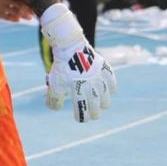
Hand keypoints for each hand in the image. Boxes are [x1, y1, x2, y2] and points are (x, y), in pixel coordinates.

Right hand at [0, 0, 33, 21]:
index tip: (34, 1)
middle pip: (20, 3)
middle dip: (28, 8)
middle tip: (35, 11)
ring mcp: (1, 6)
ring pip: (16, 11)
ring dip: (23, 15)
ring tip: (29, 18)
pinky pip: (7, 17)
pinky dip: (14, 18)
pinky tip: (18, 20)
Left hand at [41, 4, 116, 121]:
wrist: (69, 46)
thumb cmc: (61, 67)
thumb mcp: (54, 83)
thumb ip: (54, 98)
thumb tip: (55, 109)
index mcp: (76, 88)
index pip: (82, 108)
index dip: (82, 117)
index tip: (80, 119)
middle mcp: (90, 83)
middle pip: (96, 105)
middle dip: (94, 113)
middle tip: (93, 116)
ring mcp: (98, 76)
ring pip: (106, 96)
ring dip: (103, 103)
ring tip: (101, 105)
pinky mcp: (104, 68)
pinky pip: (112, 82)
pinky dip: (112, 89)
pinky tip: (109, 91)